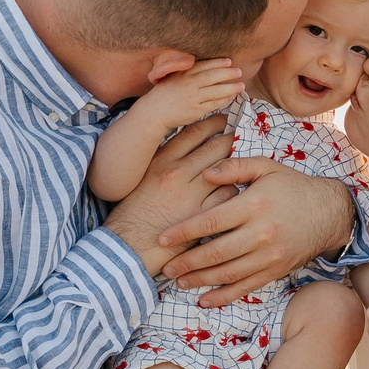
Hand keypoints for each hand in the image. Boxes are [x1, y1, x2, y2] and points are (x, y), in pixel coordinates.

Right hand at [102, 115, 235, 276]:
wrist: (127, 247)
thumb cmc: (131, 216)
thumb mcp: (140, 180)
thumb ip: (162, 164)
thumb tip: (185, 153)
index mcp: (161, 161)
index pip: (193, 133)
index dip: (211, 123)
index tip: (222, 121)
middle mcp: (177, 173)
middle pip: (214, 146)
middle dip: (230, 139)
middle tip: (239, 137)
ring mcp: (191, 194)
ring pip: (227, 169)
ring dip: (236, 167)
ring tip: (241, 167)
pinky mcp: (202, 216)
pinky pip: (229, 195)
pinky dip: (235, 191)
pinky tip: (236, 195)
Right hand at [131, 58, 241, 128]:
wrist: (153, 112)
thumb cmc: (163, 94)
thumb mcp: (172, 77)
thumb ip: (186, 71)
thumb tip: (202, 65)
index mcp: (183, 74)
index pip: (204, 66)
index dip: (218, 63)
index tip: (229, 61)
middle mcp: (189, 84)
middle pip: (213, 76)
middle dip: (228, 73)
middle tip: (239, 71)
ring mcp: (193, 98)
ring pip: (216, 91)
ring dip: (230, 87)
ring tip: (241, 85)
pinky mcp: (196, 110)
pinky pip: (213, 104)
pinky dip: (224, 99)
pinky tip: (231, 96)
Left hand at [159, 159, 352, 307]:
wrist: (330, 213)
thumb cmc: (293, 186)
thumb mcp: (267, 167)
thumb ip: (235, 166)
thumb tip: (204, 172)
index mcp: (254, 205)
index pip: (211, 221)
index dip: (184, 232)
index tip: (162, 238)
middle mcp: (261, 233)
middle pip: (216, 253)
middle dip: (187, 262)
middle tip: (164, 268)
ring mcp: (270, 256)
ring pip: (228, 273)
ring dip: (200, 280)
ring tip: (178, 282)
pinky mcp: (275, 270)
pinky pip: (246, 287)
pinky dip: (224, 296)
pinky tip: (205, 299)